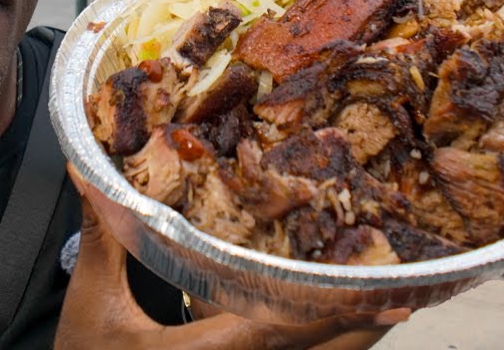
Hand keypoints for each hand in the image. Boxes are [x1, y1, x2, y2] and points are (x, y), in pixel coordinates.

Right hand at [56, 167, 411, 349]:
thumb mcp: (94, 307)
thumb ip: (106, 235)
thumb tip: (91, 169)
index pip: (294, 328)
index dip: (348, 310)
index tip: (395, 293)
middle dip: (369, 319)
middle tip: (413, 283)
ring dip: (352, 330)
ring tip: (390, 293)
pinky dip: (322, 338)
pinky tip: (330, 313)